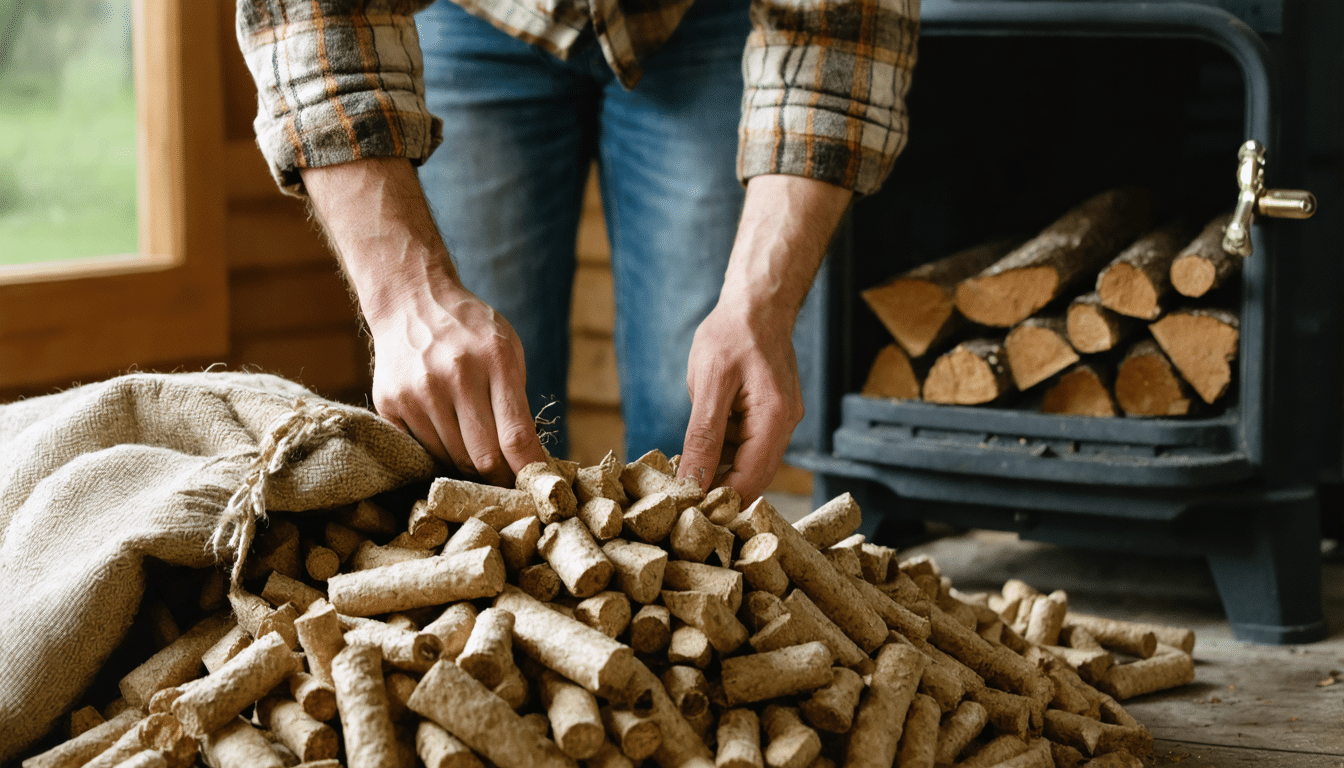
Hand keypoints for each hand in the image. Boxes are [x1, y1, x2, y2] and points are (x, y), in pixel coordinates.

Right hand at [368, 282, 546, 485]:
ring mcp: (418, 391)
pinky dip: (437, 453)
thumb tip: (530, 463)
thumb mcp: (508, 350)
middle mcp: (455, 375)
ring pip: (450, 459)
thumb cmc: (470, 331)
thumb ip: (518, 403)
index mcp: (495, 359)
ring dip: (466, 465)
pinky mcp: (390, 403)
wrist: (412, 301)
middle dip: (498, 477)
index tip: (535, 489)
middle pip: (482, 458)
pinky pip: (420, 450)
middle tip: (506, 481)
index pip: (515, 436)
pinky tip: (445, 437)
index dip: (528, 471)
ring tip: (474, 452)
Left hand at [679, 301, 803, 502]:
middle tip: (678, 497)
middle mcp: (784, 425)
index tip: (684, 510)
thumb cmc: (732, 334)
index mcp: (775, 421)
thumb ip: (703, 437)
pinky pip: (745, 443)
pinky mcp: (768, 413)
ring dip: (717, 468)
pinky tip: (697, 444)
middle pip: (753, 477)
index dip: (719, 499)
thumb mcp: (709, 385)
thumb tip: (693, 482)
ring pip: (747, 461)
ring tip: (681, 469)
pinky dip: (722, 448)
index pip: (750, 480)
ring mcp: (779, 420)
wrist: (756, 302)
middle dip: (717, 488)